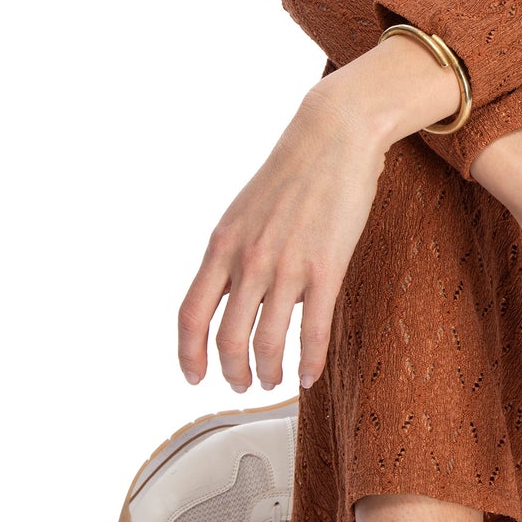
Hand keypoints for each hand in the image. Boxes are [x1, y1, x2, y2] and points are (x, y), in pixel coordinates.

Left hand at [177, 78, 387, 392]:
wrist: (332, 137)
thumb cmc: (292, 173)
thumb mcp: (243, 213)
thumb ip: (232, 254)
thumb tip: (227, 294)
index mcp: (222, 246)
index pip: (191, 316)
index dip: (188, 355)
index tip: (194, 376)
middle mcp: (248, 260)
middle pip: (227, 339)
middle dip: (232, 372)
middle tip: (242, 384)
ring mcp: (287, 266)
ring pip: (267, 343)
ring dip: (268, 373)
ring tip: (274, 382)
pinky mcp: (327, 268)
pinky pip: (312, 331)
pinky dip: (308, 363)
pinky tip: (308, 376)